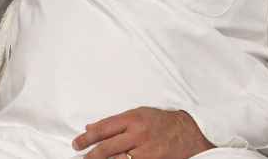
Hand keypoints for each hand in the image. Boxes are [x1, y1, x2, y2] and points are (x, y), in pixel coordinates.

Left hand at [72, 108, 213, 158]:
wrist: (190, 132)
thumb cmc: (161, 121)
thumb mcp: (138, 114)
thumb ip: (115, 122)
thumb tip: (91, 128)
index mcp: (133, 119)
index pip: (103, 129)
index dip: (87, 138)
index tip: (77, 144)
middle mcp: (138, 135)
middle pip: (107, 148)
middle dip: (91, 154)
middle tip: (80, 157)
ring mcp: (147, 151)